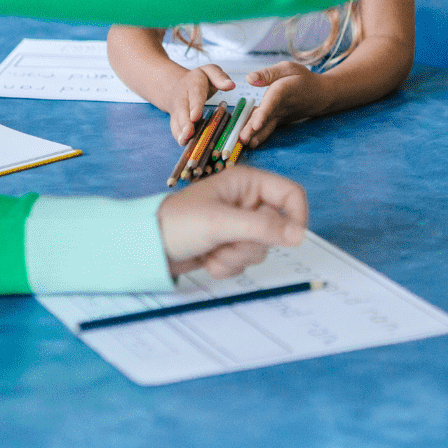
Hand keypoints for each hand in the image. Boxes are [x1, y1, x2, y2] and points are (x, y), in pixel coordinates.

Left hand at [157, 165, 308, 277]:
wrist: (147, 246)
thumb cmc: (179, 223)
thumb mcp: (222, 223)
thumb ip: (263, 228)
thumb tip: (300, 235)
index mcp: (247, 183)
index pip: (291, 194)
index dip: (297, 216)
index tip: (294, 239)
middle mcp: (246, 201)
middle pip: (276, 228)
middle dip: (250, 243)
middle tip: (227, 242)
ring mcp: (238, 225)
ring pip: (260, 248)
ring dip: (236, 257)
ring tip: (212, 249)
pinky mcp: (229, 244)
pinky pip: (245, 261)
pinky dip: (227, 265)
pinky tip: (207, 257)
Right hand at [170, 64, 235, 144]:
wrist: (175, 85)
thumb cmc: (198, 79)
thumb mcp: (209, 71)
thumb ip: (220, 77)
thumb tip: (231, 85)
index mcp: (193, 85)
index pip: (194, 96)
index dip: (195, 107)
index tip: (196, 116)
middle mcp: (182, 98)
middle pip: (183, 111)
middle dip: (185, 123)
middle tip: (189, 133)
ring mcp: (177, 110)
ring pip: (177, 122)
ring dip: (180, 133)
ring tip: (184, 142)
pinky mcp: (175, 120)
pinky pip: (175, 129)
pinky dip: (179, 137)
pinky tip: (185, 146)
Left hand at [236, 61, 321, 148]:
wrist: (319, 95)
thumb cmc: (302, 79)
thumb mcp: (288, 68)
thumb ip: (268, 73)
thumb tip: (249, 78)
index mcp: (283, 91)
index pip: (272, 103)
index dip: (263, 114)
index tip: (255, 125)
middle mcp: (281, 107)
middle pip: (266, 119)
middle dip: (254, 129)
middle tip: (243, 139)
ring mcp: (280, 117)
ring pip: (267, 127)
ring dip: (256, 136)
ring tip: (246, 144)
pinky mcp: (279, 122)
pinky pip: (267, 129)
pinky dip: (259, 136)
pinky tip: (250, 143)